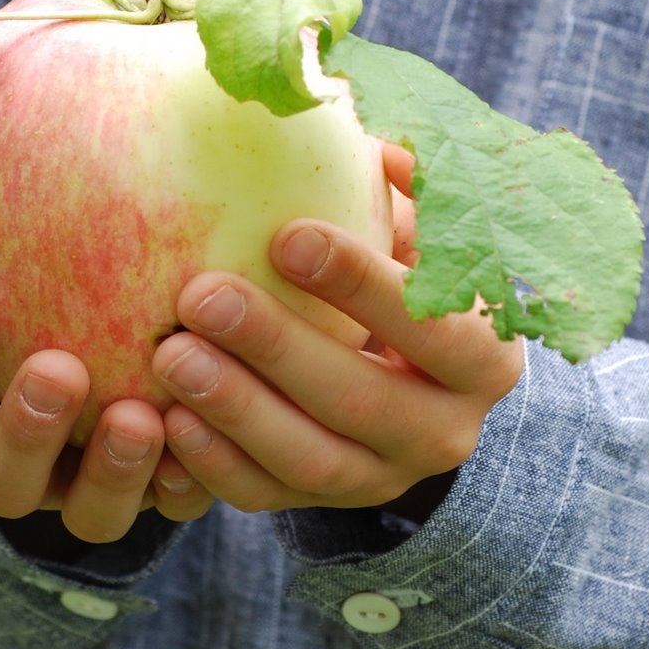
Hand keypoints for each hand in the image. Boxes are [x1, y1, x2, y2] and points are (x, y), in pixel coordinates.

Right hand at [0, 193, 211, 541]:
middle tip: (57, 370)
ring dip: (109, 471)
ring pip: (86, 514)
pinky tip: (198, 437)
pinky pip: (170, 509)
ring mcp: (84, 489)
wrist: (117, 322)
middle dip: (24, 430)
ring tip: (138, 416)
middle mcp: (14, 460)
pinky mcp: (155, 495)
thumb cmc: (19, 275)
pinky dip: (182, 480)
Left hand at [151, 145, 523, 515]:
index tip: (287, 236)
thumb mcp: (425, 230)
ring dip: (235, 410)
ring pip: (310, 460)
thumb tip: (373, 142)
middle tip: (200, 296)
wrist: (406, 375)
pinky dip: (212, 465)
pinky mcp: (324, 506)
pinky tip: (164, 422)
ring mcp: (383, 479)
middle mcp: (445, 432)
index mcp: (484, 356)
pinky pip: (265, 497)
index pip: (433, 326)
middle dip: (276, 348)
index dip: (362, 284)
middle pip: (361, 399)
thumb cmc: (403, 272)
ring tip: (170, 356)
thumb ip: (409, 188)